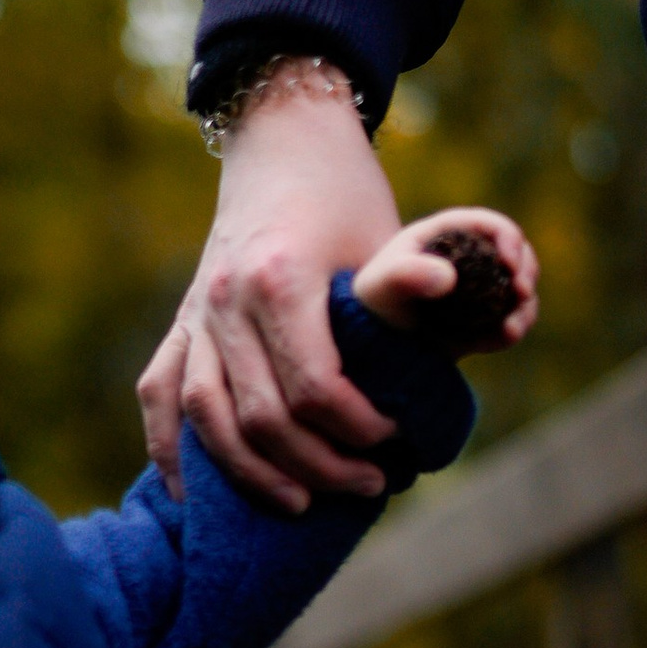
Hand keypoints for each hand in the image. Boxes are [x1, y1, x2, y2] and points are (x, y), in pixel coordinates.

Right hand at [136, 78, 404, 510]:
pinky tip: (194, 494)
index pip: (315, 389)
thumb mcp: (386, 238)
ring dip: (251, 472)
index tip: (394, 442)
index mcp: (280, 280)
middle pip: (261, 417)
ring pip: (206, 417)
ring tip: (298, 503)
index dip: (358, 430)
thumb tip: (485, 316)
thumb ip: (413, 290)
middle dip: (318, 464)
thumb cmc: (346, 196)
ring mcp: (194, 313)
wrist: (281, 144)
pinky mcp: (180, 322)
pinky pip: (160, 396)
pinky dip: (171, 449)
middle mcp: (225, 301)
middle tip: (368, 483)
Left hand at [352, 206, 538, 344]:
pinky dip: (516, 326)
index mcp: (451, 234)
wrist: (372, 339)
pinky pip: (513, 318)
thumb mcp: (381, 284)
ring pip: (520, 289)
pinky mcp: (486, 318)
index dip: (509, 238)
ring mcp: (482, 288)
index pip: (491, 225)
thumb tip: (449, 278)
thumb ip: (407, 274)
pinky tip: (506, 335)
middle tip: (520, 290)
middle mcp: (472, 258)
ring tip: (512, 325)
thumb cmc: (374, 301)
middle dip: (527, 270)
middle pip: (517, 253)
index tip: (509, 262)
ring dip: (525, 304)